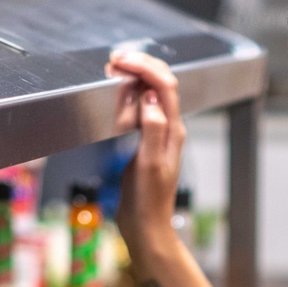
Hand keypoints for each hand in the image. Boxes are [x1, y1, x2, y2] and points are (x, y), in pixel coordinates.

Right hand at [107, 51, 185, 256]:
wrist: (146, 228)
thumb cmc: (148, 202)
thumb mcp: (149, 165)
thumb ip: (151, 130)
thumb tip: (150, 98)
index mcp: (173, 131)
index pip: (164, 86)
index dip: (144, 67)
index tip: (120, 60)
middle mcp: (169, 129)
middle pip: (162, 83)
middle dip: (141, 64)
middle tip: (115, 58)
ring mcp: (159, 134)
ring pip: (152, 93)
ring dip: (136, 76)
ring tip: (114, 68)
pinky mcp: (146, 142)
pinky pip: (142, 108)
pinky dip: (130, 94)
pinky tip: (118, 92)